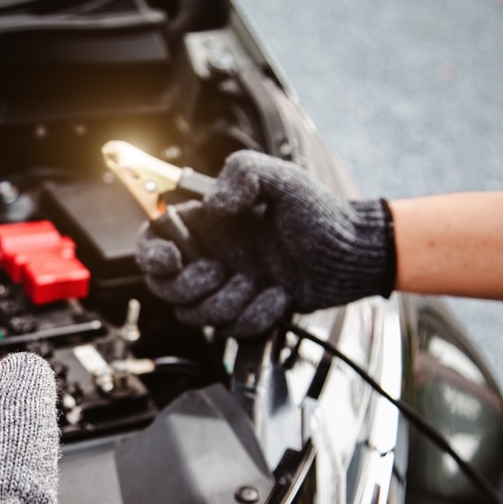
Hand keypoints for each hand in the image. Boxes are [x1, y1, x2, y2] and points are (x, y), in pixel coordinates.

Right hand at [136, 150, 395, 337]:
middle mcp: (210, 257)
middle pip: (165, 287)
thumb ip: (242, 174)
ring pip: (196, 314)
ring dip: (228, 301)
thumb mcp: (281, 179)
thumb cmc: (320, 214)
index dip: (151, 254)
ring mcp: (226, 288)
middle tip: (220, 271)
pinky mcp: (244, 314)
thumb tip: (212, 204)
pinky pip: (232, 329)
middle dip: (190, 286)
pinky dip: (257, 315)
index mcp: (206, 224)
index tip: (171, 259)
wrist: (351, 256)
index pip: (153, 240)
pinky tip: (279, 296)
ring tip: (259, 281)